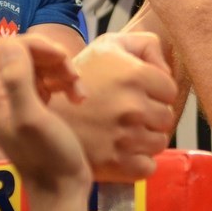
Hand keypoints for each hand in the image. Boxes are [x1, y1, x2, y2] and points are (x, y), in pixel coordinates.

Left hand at [0, 36, 89, 196]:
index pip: (7, 47)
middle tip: (74, 77)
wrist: (61, 191)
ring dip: (63, 71)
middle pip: (24, 53)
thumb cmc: (48, 157)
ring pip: (39, 65)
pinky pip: (47, 80)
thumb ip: (18, 80)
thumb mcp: (32, 118)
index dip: (37, 47)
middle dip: (53, 59)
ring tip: (79, 91)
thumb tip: (14, 43)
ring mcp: (15, 101)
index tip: (63, 60)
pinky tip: (78, 97)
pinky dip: (65, 82)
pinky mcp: (33, 107)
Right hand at [50, 31, 178, 180]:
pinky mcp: (119, 165)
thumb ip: (145, 44)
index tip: (136, 94)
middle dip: (151, 116)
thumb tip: (167, 68)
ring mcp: (126, 138)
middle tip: (126, 115)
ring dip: (145, 140)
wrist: (40, 117)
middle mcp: (132, 106)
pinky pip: (148, 166)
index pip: (170, 90)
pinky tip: (120, 151)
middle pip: (167, 117)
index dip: (156, 92)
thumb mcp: (108, 46)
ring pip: (159, 142)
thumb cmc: (79, 79)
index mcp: (134, 75)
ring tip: (122, 132)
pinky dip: (137, 163)